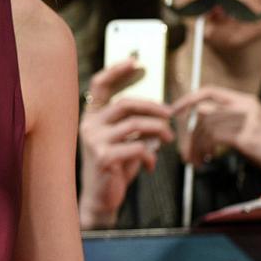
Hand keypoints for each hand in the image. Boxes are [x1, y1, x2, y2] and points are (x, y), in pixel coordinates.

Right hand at [78, 59, 172, 228]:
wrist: (101, 199)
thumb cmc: (114, 169)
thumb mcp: (125, 142)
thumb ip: (136, 126)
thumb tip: (161, 112)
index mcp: (91, 117)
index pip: (100, 85)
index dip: (116, 71)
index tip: (135, 61)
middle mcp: (89, 125)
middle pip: (126, 103)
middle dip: (153, 106)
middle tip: (171, 114)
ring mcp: (94, 140)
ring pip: (136, 124)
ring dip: (159, 131)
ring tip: (168, 139)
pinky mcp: (104, 157)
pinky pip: (138, 147)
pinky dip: (151, 155)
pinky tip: (152, 165)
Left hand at [170, 86, 260, 179]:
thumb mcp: (251, 124)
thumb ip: (228, 121)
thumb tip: (200, 129)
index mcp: (244, 100)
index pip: (208, 91)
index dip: (187, 99)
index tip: (173, 111)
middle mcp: (244, 106)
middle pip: (202, 112)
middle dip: (188, 133)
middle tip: (185, 151)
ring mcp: (246, 120)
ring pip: (205, 125)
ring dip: (195, 145)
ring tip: (196, 159)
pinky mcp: (247, 135)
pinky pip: (215, 137)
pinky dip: (205, 149)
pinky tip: (207, 158)